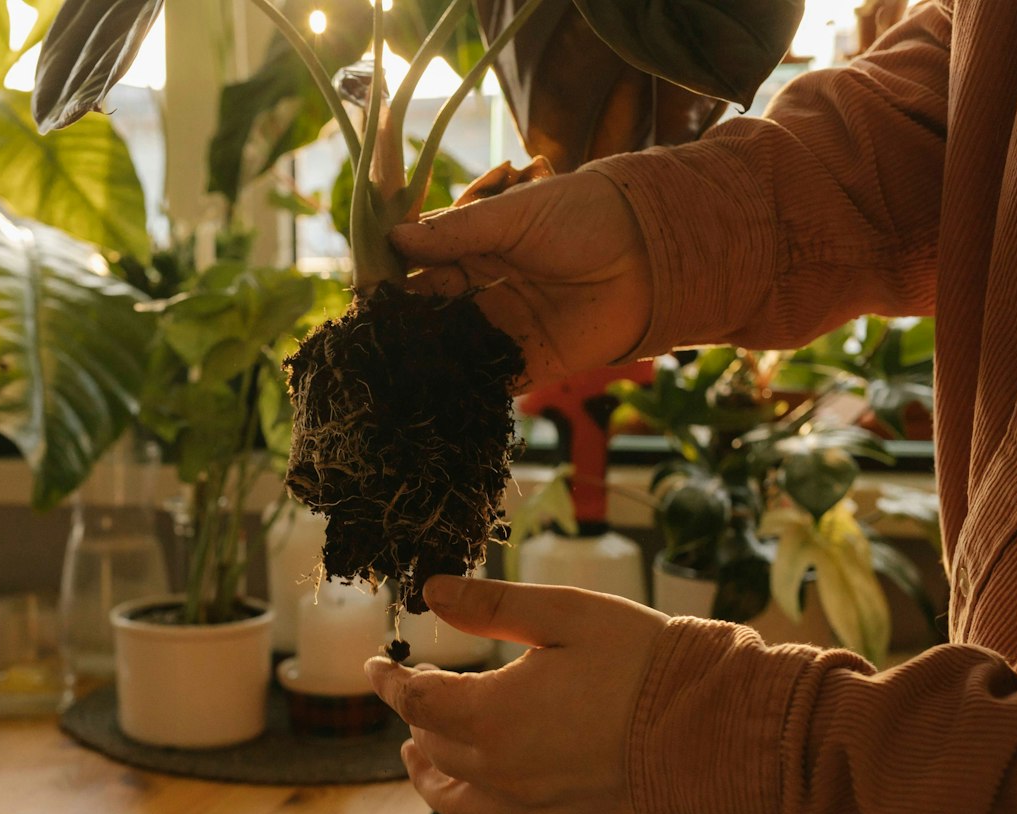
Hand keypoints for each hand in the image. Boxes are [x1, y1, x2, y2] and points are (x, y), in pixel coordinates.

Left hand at [366, 575, 668, 813]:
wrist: (712, 725)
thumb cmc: (643, 661)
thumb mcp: (564, 613)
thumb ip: (490, 604)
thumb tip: (429, 592)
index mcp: (494, 714)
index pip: (416, 701)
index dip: (390, 681)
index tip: (377, 665)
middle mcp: (502, 769)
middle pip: (432, 747)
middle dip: (417, 717)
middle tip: (421, 690)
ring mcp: (531, 805)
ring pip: (454, 801)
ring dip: (428, 776)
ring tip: (417, 753)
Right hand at [390, 169, 651, 387]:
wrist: (654, 249)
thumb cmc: (585, 214)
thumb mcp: (515, 214)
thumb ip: (456, 231)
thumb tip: (393, 238)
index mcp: (475, 250)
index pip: (419, 267)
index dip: (391, 278)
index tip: (363, 290)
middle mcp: (483, 292)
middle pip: (428, 313)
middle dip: (399, 325)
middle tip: (367, 337)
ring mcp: (503, 331)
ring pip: (449, 350)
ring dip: (422, 362)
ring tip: (388, 371)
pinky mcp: (529, 365)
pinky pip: (487, 383)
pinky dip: (461, 391)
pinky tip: (431, 397)